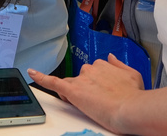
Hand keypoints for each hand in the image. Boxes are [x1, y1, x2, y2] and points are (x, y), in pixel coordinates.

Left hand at [27, 55, 144, 132]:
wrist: (130, 108)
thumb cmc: (134, 96)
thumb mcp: (133, 75)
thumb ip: (119, 65)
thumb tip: (110, 57)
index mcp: (103, 65)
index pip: (91, 73)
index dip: (93, 85)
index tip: (100, 93)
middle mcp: (90, 69)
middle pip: (80, 79)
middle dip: (84, 89)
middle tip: (96, 102)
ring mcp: (81, 79)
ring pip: (70, 84)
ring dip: (73, 93)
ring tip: (87, 105)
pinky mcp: (72, 90)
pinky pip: (53, 82)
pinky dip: (41, 77)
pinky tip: (32, 73)